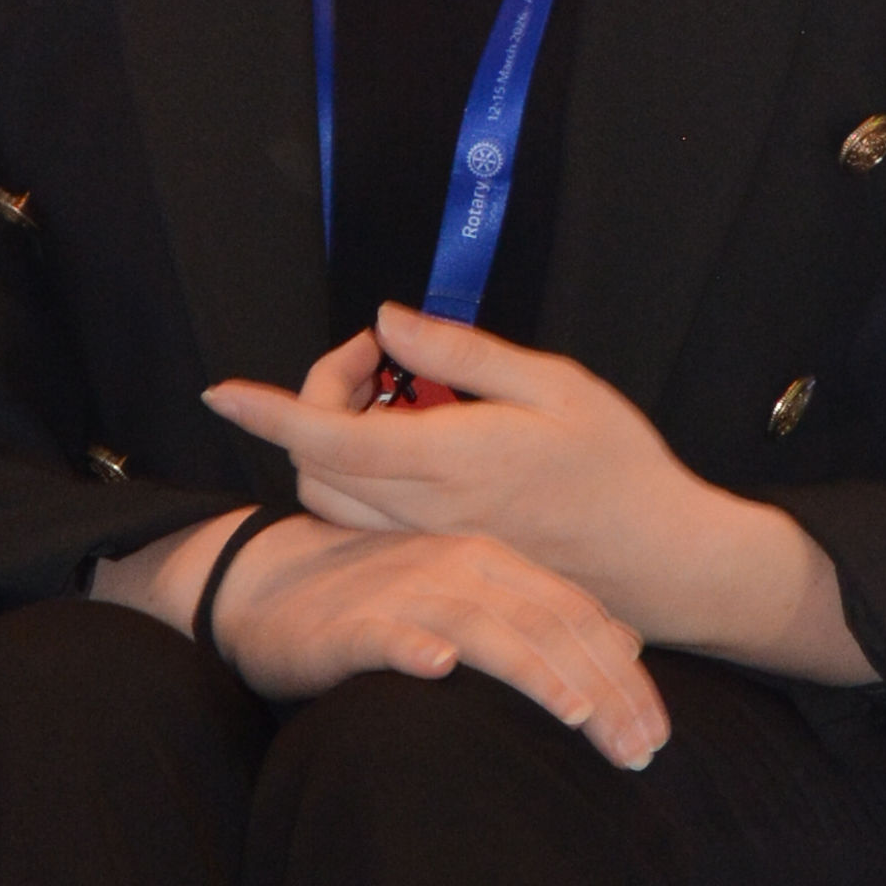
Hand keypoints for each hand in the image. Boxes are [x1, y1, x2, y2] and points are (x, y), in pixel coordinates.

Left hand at [204, 319, 873, 686]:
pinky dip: (362, 484)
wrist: (662, 563)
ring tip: (395, 403)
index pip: (329, 434)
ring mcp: (433, 546)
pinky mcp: (444, 564)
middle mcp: (429, 511)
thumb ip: (462, 352)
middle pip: (318, 465)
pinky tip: (412, 451)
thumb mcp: (555, 384)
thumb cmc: (620, 466)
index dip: (268, 410)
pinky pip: (369, 528)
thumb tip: (386, 321)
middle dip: (318, 404)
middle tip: (379, 362)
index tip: (222, 390)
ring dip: (336, 448)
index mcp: (453, 458)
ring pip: (335, 503)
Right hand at [204, 512, 667, 766]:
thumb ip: (540, 613)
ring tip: (576, 715)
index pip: (577, 616)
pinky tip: (437, 670)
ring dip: (532, 671)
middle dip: (602, 691)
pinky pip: (383, 632)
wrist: (263, 584)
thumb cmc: (378, 598)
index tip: (658, 737)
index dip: (625, 677)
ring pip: (480, 628)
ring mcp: (401, 593)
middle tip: (639, 754)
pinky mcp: (346, 624)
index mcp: (492, 560)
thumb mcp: (469, 593)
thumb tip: (627, 647)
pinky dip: (412, 646)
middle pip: (546, 627)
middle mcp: (455, 568)